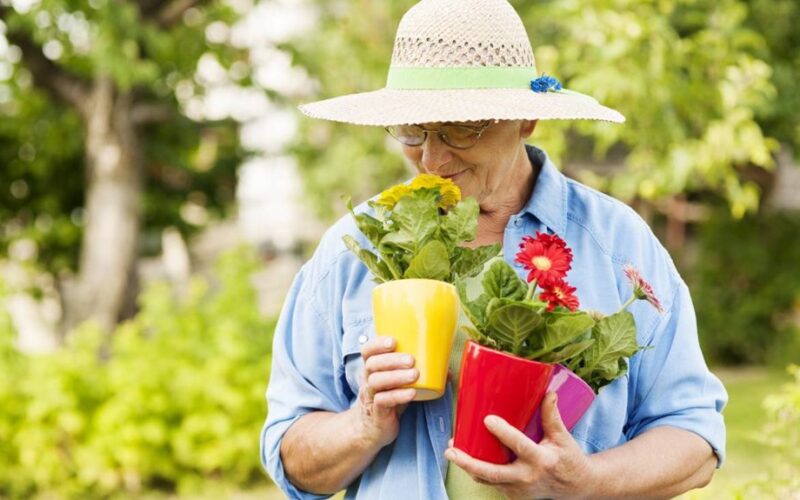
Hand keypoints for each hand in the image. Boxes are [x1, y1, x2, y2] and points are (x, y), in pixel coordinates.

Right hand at [356, 336, 417, 448]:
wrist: (374, 429)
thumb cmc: (389, 399)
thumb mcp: (399, 384)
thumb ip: (417, 373)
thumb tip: (446, 369)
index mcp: (372, 368)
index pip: (368, 351)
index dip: (378, 344)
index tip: (393, 341)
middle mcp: (367, 380)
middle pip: (372, 364)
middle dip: (392, 359)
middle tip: (411, 360)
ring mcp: (370, 396)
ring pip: (376, 382)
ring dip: (397, 376)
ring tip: (415, 374)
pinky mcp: (376, 412)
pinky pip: (383, 401)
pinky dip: (398, 396)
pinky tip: (411, 393)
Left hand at [445, 392, 595, 498]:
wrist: (577, 487)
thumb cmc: (569, 459)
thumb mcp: (563, 437)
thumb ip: (552, 415)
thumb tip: (548, 391)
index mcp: (542, 460)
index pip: (519, 445)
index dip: (503, 433)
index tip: (488, 419)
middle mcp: (528, 477)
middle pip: (494, 472)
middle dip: (469, 463)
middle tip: (451, 450)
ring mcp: (520, 489)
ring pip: (488, 479)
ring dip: (468, 466)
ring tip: (452, 450)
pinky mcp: (514, 494)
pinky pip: (493, 482)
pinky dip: (479, 471)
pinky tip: (468, 457)